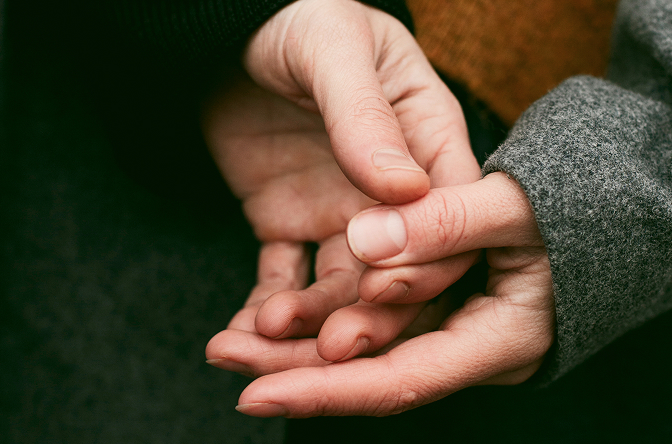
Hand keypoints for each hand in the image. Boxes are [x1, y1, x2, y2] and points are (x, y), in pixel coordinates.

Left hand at [203, 0, 479, 342]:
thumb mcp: (335, 49)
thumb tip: (404, 192)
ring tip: (266, 333)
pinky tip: (244, 333)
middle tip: (328, 346)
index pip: (449, 217)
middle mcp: (391, 192)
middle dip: (368, 316)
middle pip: (399, 271)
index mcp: (425, 142)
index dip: (426, 260)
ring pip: (341, 289)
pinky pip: (283, 277)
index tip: (381, 285)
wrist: (222, 32)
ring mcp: (342, 212)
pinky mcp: (290, 222)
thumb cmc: (296, 19)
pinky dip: (266, 308)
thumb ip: (367, 117)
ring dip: (310, 322)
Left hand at [207, 173, 554, 416]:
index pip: (403, 377)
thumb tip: (367, 246)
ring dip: (293, 345)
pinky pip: (362, 314)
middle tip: (226, 360)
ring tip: (228, 342)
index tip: (259, 395)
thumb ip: (448, 220)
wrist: (609, 190)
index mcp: (500, 334)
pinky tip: (261, 316)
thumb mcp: (520, 200)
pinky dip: (312, 315)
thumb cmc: (582, 197)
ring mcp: (444, 320)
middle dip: (295, 370)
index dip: (330, 391)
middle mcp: (466, 340)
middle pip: (369, 371)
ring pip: (358, 345)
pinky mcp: (425, 296)